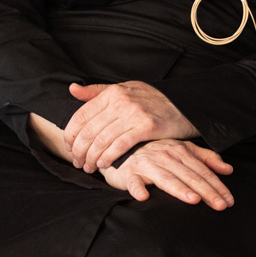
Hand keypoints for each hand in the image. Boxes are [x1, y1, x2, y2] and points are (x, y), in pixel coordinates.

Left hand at [63, 82, 196, 172]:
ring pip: (102, 140)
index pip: (80, 116)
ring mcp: (134, 114)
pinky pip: (120, 146)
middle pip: (89, 131)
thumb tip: (72, 89)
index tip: (69, 148)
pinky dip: (109, 157)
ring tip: (90, 167)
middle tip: (78, 163)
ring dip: (92, 158)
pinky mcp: (147, 127)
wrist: (185, 105)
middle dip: (79, 151)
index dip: (70, 136)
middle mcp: (121, 101)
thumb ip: (98, 91)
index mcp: (112, 92)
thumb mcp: (125, 89)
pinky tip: (104, 164)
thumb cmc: (153, 100)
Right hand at [100, 139, 234, 209]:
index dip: (217, 185)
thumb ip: (206, 158)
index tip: (229, 200)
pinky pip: (134, 182)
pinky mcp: (129, 174)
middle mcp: (165, 156)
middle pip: (189, 176)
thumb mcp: (182, 150)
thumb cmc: (155, 153)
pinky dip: (138, 189)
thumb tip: (228, 169)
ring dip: (179, 189)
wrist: (121, 149)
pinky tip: (144, 197)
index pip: (202, 170)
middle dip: (207, 191)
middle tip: (221, 206)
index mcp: (180, 151)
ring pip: (166, 178)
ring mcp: (147, 165)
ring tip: (194, 200)